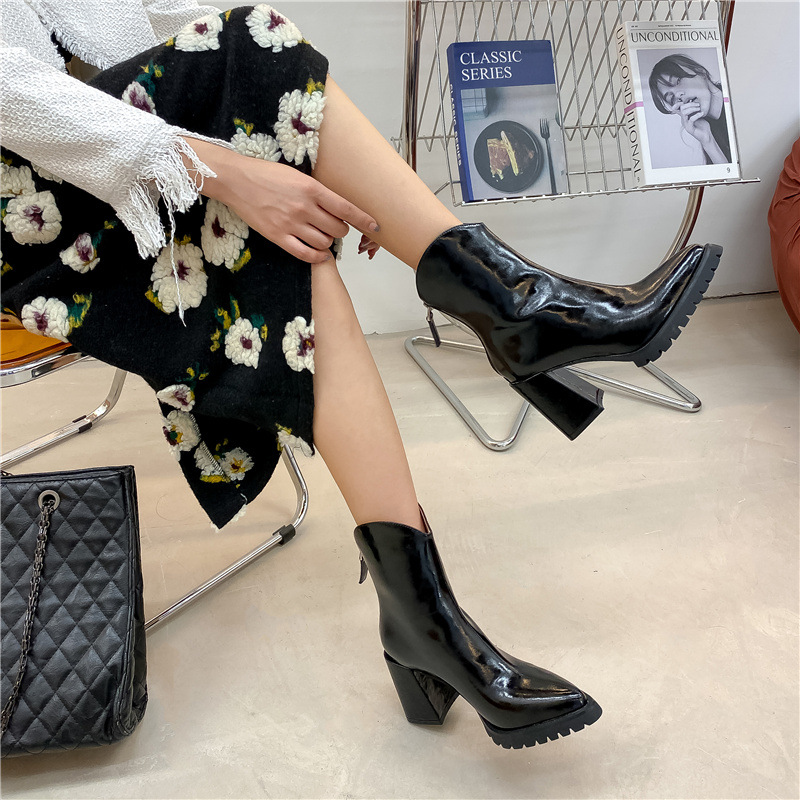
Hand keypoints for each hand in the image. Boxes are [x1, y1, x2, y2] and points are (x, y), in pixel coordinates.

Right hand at [181, 137, 378, 263]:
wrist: (237, 181)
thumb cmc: (268, 175)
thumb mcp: (298, 176)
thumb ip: (317, 192)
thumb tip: (337, 207)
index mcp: (312, 188)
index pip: (346, 208)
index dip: (364, 219)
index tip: (376, 226)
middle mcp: (304, 207)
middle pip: (337, 229)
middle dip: (341, 230)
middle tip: (334, 226)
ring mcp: (291, 224)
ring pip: (324, 242)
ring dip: (328, 242)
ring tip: (321, 235)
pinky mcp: (278, 236)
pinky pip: (305, 253)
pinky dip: (317, 256)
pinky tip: (319, 253)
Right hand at [670, 103, 726, 163]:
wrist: (706, 135)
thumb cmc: (702, 126)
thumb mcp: (698, 115)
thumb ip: (694, 110)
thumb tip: (694, 101)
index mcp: (684, 117)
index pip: (678, 109)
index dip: (680, 103)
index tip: (689, 99)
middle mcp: (683, 121)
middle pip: (682, 109)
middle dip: (690, 104)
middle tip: (698, 105)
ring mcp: (686, 125)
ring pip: (684, 113)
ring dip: (693, 109)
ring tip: (700, 109)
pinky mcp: (690, 128)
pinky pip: (691, 119)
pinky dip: (697, 115)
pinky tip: (702, 113)